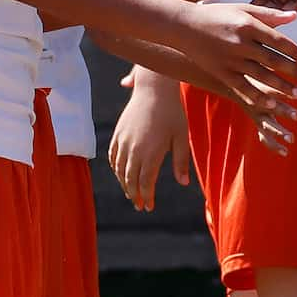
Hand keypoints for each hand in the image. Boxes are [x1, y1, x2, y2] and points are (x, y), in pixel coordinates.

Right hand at [110, 70, 190, 211]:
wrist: (154, 89)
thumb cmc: (172, 113)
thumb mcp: (181, 138)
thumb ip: (181, 161)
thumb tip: (183, 183)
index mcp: (150, 152)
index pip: (145, 182)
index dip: (147, 196)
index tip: (149, 207)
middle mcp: (133, 149)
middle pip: (130, 179)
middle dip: (134, 195)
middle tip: (140, 205)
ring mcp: (123, 141)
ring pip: (120, 169)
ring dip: (124, 184)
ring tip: (131, 193)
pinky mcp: (118, 133)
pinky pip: (113, 156)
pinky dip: (116, 168)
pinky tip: (121, 173)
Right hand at [174, 1, 296, 109]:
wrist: (184, 26)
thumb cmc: (218, 15)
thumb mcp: (244, 9)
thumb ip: (270, 14)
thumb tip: (296, 16)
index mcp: (248, 25)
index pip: (279, 41)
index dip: (296, 53)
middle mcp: (240, 43)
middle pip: (274, 60)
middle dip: (295, 72)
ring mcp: (229, 59)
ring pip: (260, 76)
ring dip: (281, 87)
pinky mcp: (220, 72)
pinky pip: (242, 87)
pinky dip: (257, 96)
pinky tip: (271, 104)